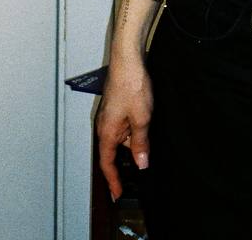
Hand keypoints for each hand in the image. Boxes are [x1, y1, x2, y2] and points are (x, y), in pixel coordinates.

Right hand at [96, 57, 153, 199]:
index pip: (107, 164)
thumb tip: (141, 163)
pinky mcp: (115, 105)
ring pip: (121, 136)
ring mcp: (109, 114)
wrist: (127, 59)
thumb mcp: (141, 118)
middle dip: (127, 159)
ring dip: (133, 140)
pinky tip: (145, 122)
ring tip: (147, 136)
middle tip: (140, 167)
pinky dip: (133, 129)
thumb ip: (141, 143)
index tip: (117, 194)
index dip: (113, 180)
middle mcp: (104, 125)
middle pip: (114, 151)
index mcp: (106, 133)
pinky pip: (123, 124)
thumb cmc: (131, 85)